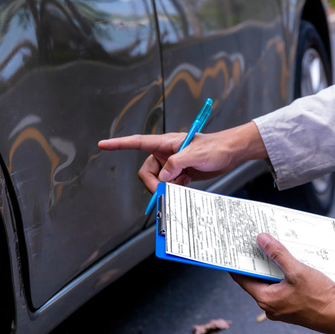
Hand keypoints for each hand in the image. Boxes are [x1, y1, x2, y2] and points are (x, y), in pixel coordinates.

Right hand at [98, 122, 266, 192]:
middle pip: (147, 171)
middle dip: (155, 184)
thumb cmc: (216, 147)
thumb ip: (176, 165)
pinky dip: (175, 189)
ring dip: (167, 187)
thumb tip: (163, 178)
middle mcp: (166, 152)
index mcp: (166, 143)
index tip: (103, 145)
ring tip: (183, 185)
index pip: (137, 142)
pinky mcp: (180, 173)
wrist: (231, 152)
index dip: (119, 144)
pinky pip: (169, 185)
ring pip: (158, 180)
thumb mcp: (196, 154)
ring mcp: (173, 163)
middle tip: (167, 191)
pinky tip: (186, 184)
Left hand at [231, 233, 334, 333]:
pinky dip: (284, 275)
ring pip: (272, 283)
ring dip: (273, 267)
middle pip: (257, 279)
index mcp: (266, 299)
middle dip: (258, 261)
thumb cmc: (321, 299)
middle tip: (257, 243)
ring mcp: (283, 308)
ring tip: (276, 249)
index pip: (242, 278)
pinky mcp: (294, 307)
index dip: (238, 262)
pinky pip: (283, 288)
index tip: (237, 248)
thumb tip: (262, 240)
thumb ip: (278, 254)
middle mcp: (271, 306)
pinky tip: (292, 263)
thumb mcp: (297, 271)